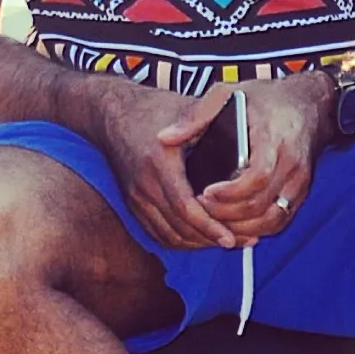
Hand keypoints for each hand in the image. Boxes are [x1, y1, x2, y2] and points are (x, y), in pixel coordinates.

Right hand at [95, 82, 239, 251]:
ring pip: (168, 235)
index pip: (184, 207)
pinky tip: (202, 238)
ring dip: (197, 243)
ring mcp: (135, 196)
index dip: (209, 227)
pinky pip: (157, 232)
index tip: (232, 238)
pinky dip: (180, 241)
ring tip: (227, 241)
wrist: (111, 114)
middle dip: (211, 239)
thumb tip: (243, 144)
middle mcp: (143, 184)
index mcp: (159, 162)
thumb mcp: (184, 110)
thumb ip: (211, 126)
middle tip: (242, 242)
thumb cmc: (153, 110)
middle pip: (178, 227)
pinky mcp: (132, 203)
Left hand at [193, 72, 332, 243]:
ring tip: (212, 218)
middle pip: (261, 203)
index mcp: (274, 138)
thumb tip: (164, 137)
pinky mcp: (301, 193)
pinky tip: (232, 225)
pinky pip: (280, 221)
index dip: (230, 192)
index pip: (257, 176)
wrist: (308, 104)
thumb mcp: (228, 94)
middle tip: (200, 209)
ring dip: (240, 226)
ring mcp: (300, 181)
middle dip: (227, 213)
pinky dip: (256, 229)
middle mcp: (292, 164)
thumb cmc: (264, 98)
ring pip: (272, 219)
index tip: (204, 193)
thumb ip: (196, 116)